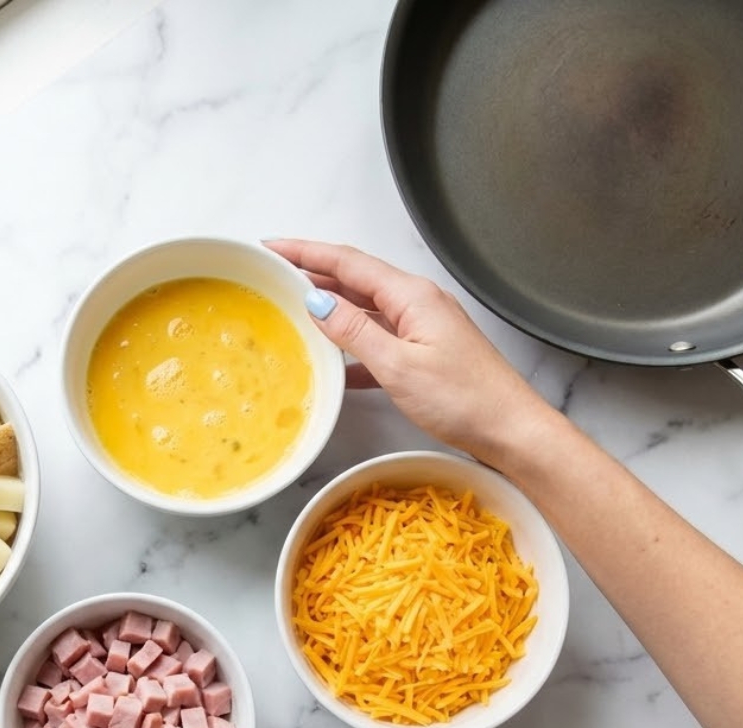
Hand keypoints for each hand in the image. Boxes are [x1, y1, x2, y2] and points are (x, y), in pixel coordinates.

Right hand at [267, 239, 556, 468]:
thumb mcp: (398, 365)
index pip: (348, 262)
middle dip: (313, 272)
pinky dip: (351, 343)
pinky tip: (332, 360)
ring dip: (329, 306)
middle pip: (355, 278)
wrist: (508, 429)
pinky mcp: (424, 354)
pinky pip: (378, 338)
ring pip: (365, 308)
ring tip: (292, 307)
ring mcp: (421, 327)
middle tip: (273, 273)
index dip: (305, 252)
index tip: (271, 247)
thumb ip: (354, 331)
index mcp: (411, 296)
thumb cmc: (462, 399)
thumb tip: (317, 301)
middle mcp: (416, 303)